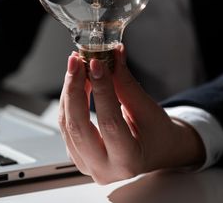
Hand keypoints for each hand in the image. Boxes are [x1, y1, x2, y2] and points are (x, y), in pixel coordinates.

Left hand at [59, 45, 205, 183]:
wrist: (157, 152)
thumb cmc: (157, 134)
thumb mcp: (148, 110)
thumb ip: (126, 83)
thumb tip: (113, 54)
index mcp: (128, 162)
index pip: (109, 122)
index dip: (101, 90)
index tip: (96, 63)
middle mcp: (104, 169)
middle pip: (78, 126)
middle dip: (74, 89)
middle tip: (77, 62)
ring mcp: (86, 164)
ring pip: (67, 123)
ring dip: (69, 91)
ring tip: (76, 66)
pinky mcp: (76, 154)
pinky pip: (65, 125)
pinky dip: (69, 100)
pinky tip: (75, 81)